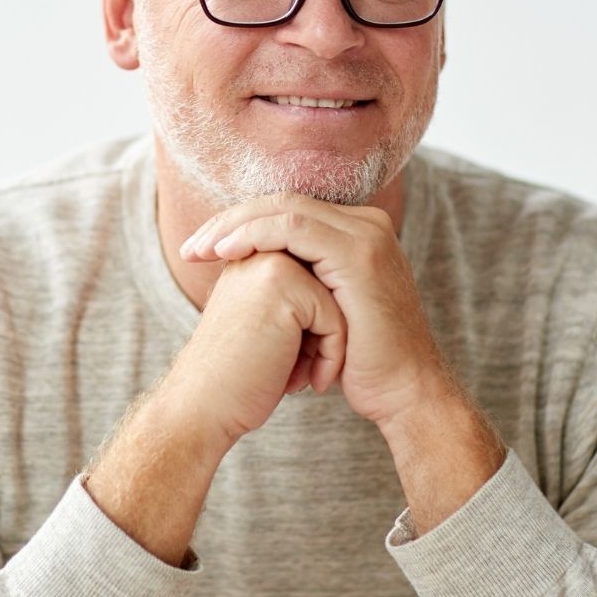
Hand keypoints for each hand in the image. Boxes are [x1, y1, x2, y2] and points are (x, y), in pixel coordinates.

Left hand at [180, 194, 449, 429]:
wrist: (404, 394)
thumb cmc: (360, 363)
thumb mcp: (326, 311)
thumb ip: (302, 281)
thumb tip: (253, 272)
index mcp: (359, 232)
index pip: (289, 210)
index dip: (242, 223)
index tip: (202, 249)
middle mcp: (366, 224)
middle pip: (284, 202)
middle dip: (231, 221)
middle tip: (191, 246)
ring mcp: (366, 235)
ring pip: (285, 208)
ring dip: (235, 226)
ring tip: (200, 250)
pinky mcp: (358, 254)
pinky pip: (294, 228)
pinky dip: (255, 235)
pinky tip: (227, 253)